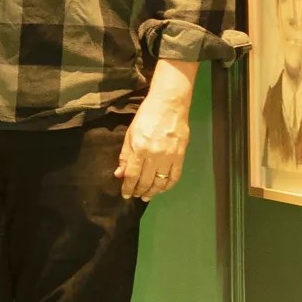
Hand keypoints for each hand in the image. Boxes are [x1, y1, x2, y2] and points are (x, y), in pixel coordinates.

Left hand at [116, 65, 194, 200]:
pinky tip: (162, 188)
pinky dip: (168, 185)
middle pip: (146, 181)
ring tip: (147, 196)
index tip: (125, 194)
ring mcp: (170, 156)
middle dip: (139, 191)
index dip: (128, 188)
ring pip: (161, 182)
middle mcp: (155, 155)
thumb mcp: (130, 135)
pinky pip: (175, 176)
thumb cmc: (146, 117)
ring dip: (153, 191)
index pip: (132, 175)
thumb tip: (120, 174)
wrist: (169, 105)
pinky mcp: (181, 155)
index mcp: (139, 149)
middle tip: (136, 196)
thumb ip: (125, 156)